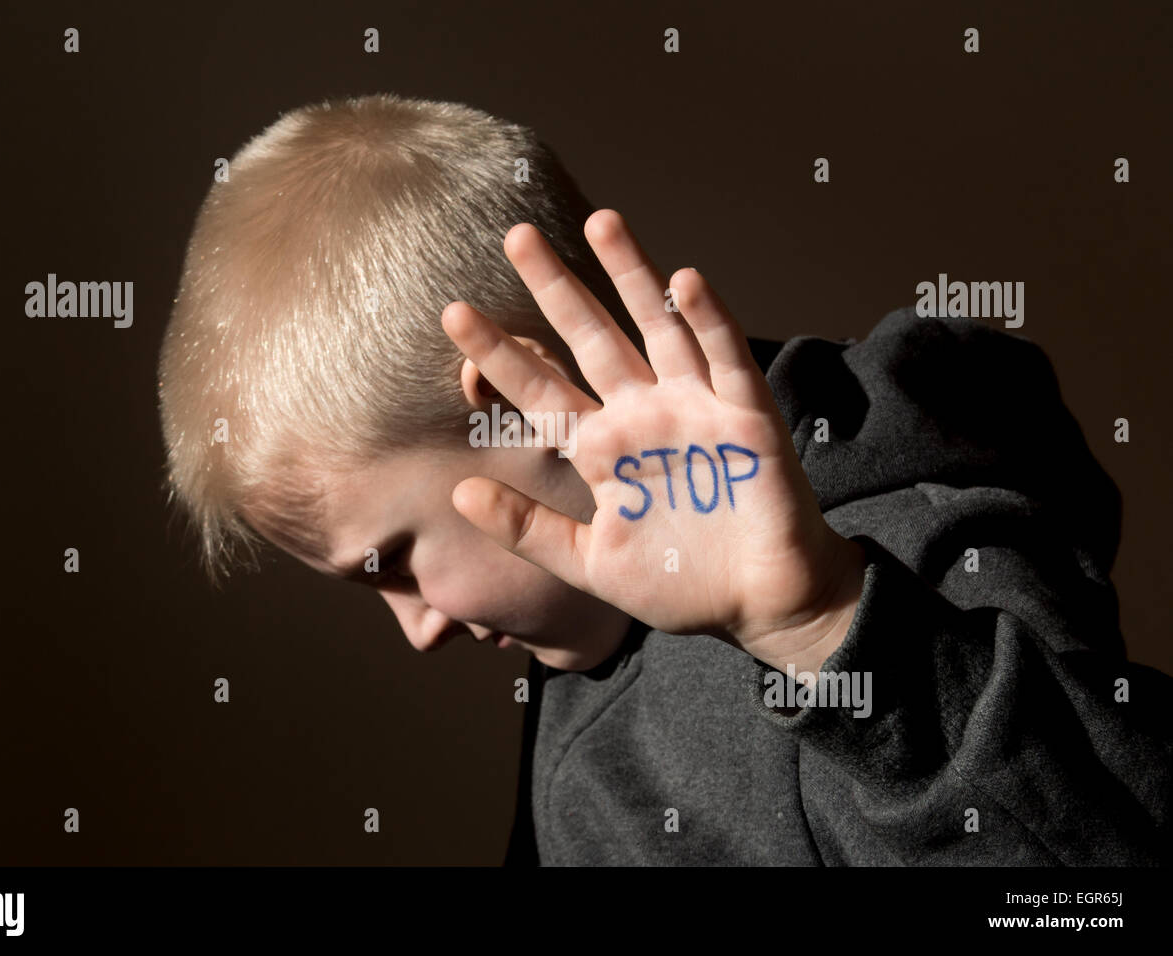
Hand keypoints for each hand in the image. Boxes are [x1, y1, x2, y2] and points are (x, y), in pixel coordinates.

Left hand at [441, 209, 863, 670]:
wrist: (760, 605)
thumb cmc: (678, 583)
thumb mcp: (588, 562)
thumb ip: (528, 528)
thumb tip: (458, 491)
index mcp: (602, 449)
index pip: (540, 390)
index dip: (498, 354)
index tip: (453, 314)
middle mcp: (642, 415)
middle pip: (592, 338)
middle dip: (557, 288)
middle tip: (517, 235)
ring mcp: (694, 408)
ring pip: (659, 327)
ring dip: (634, 276)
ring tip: (602, 222)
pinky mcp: (745, 417)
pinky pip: (725, 359)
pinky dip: (709, 320)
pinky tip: (685, 279)